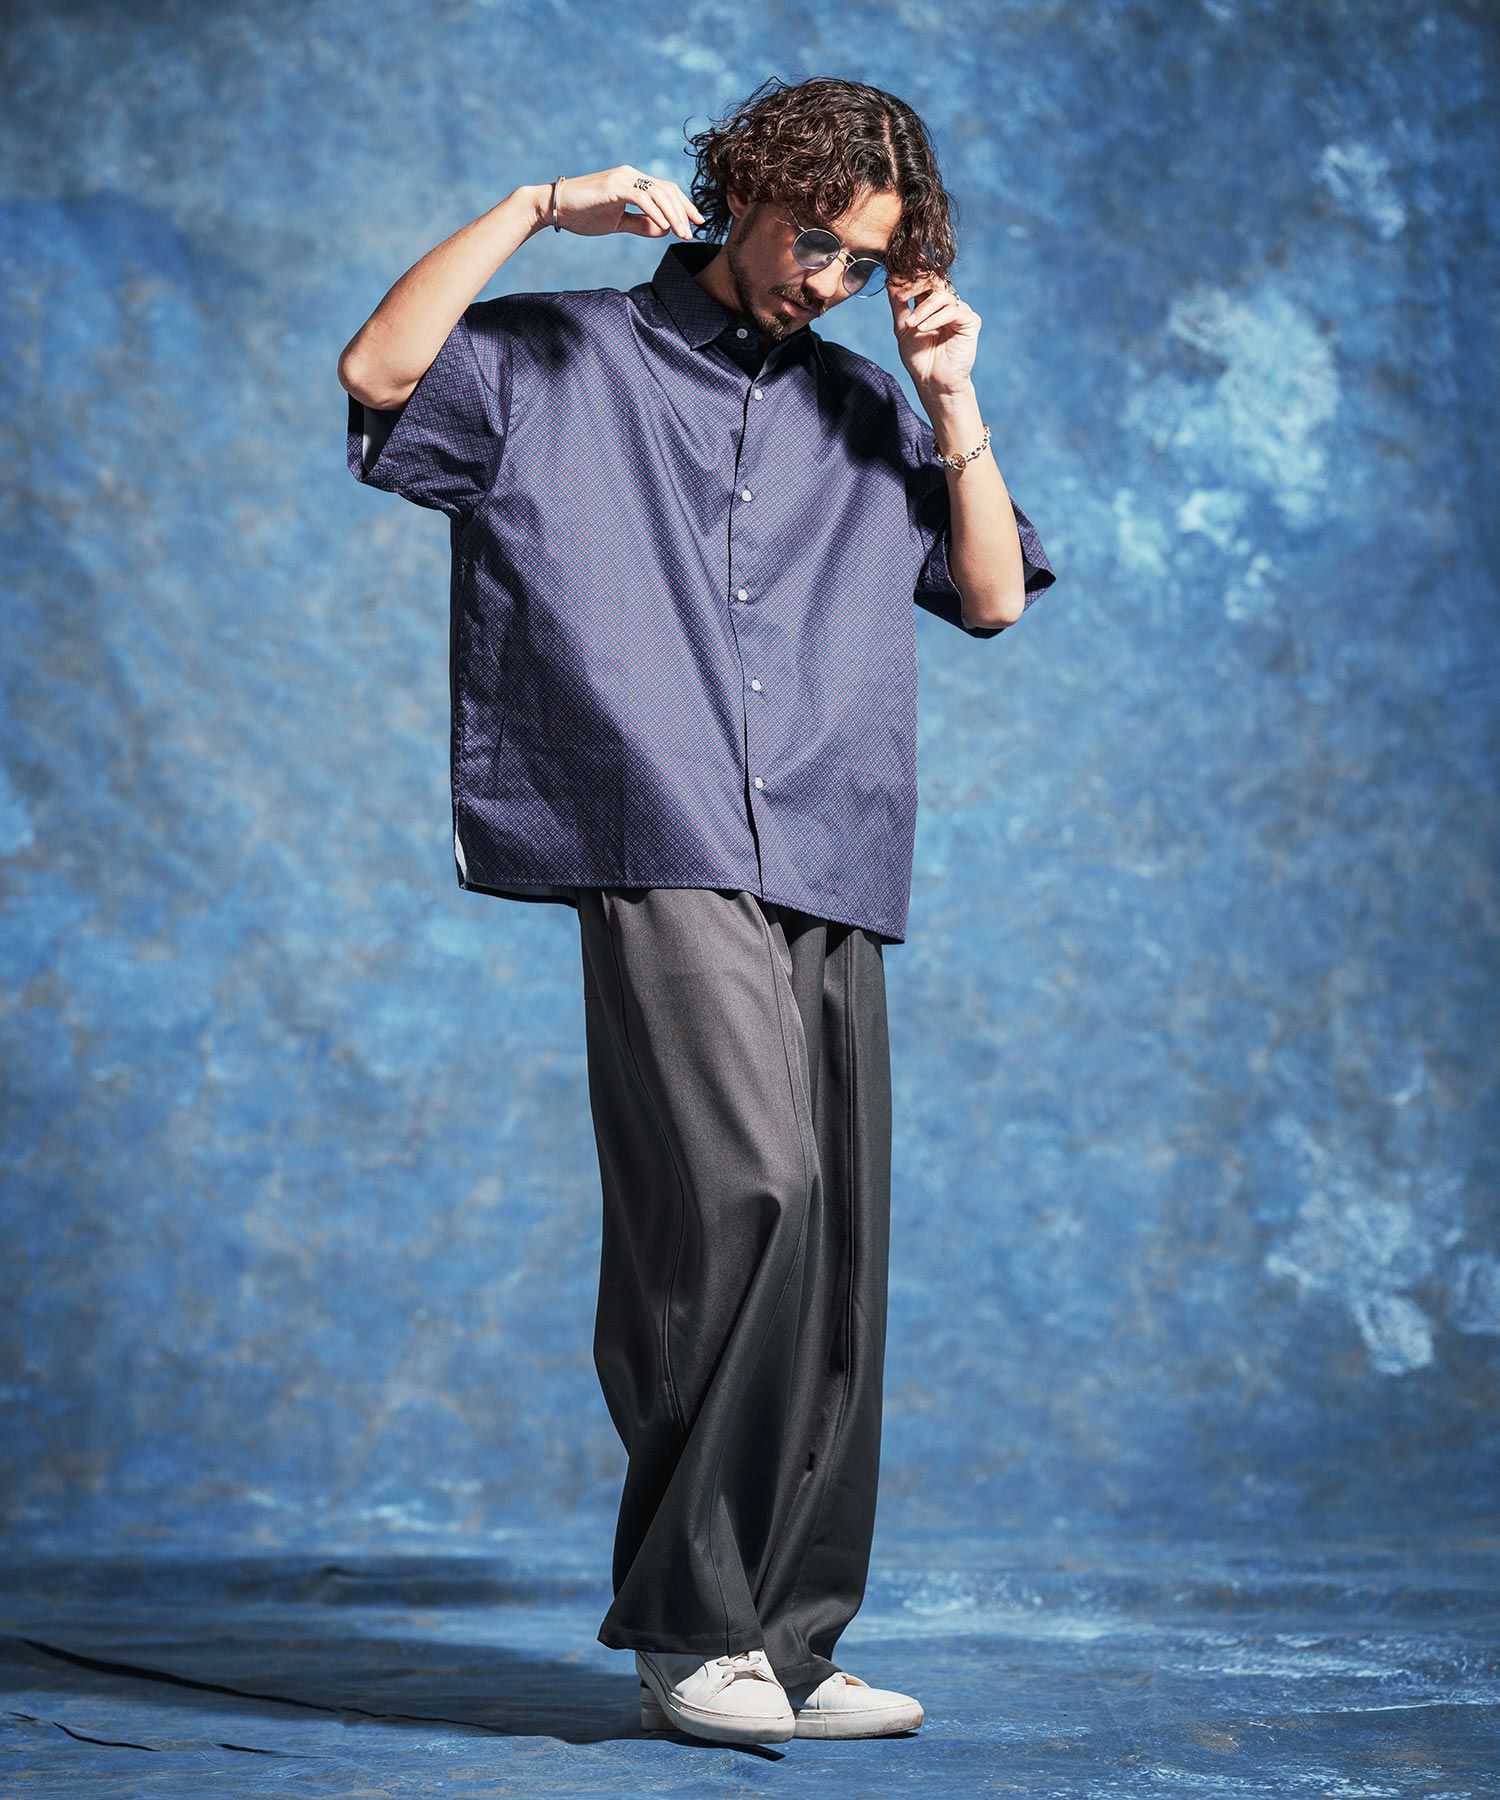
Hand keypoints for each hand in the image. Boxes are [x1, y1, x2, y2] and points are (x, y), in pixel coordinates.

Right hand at [547, 166, 705, 239]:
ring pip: (658, 193)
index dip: (685, 206)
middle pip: (668, 190)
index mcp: (634, 181)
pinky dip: (655, 212)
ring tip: (681, 233)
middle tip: (692, 234)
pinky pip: (641, 198)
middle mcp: (631, 175)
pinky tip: (664, 226)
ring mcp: (622, 178)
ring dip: (673, 215)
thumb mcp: (618, 223)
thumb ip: (641, 225)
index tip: (697, 224)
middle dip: (684, 212)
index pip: (667, 191)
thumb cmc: (584, 214)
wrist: (555, 207)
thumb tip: (664, 229)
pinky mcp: (613, 186)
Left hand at [887, 270, 979, 395]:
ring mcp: (960, 311)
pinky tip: (923, 328)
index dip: (909, 278)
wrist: (931, 380)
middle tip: (901, 296)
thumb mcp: (902, 327)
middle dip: (915, 286)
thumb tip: (891, 281)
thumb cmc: (918, 357)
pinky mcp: (971, 321)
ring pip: (942, 295)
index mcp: (931, 303)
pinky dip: (936, 318)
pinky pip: (954, 311)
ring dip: (923, 308)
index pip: (923, 281)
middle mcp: (947, 304)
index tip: (894, 280)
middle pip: (935, 281)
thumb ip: (898, 305)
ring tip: (911, 324)